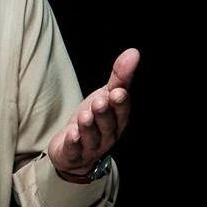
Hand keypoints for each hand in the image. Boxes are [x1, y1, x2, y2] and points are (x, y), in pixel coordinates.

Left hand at [48, 47, 139, 179]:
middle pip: (107, 125)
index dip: (120, 103)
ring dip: (88, 127)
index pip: (121, 111)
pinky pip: (75, 150)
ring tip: (85, 116)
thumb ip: (119, 77)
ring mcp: (91, 147)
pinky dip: (74, 143)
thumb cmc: (94, 119)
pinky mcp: (73, 154)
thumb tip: (134, 52)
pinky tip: (72, 134)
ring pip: (91, 137)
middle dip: (104, 114)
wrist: (74, 150)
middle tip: (99, 101)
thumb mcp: (105, 95)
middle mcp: (107, 135)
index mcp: (118, 120)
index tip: (117, 92)